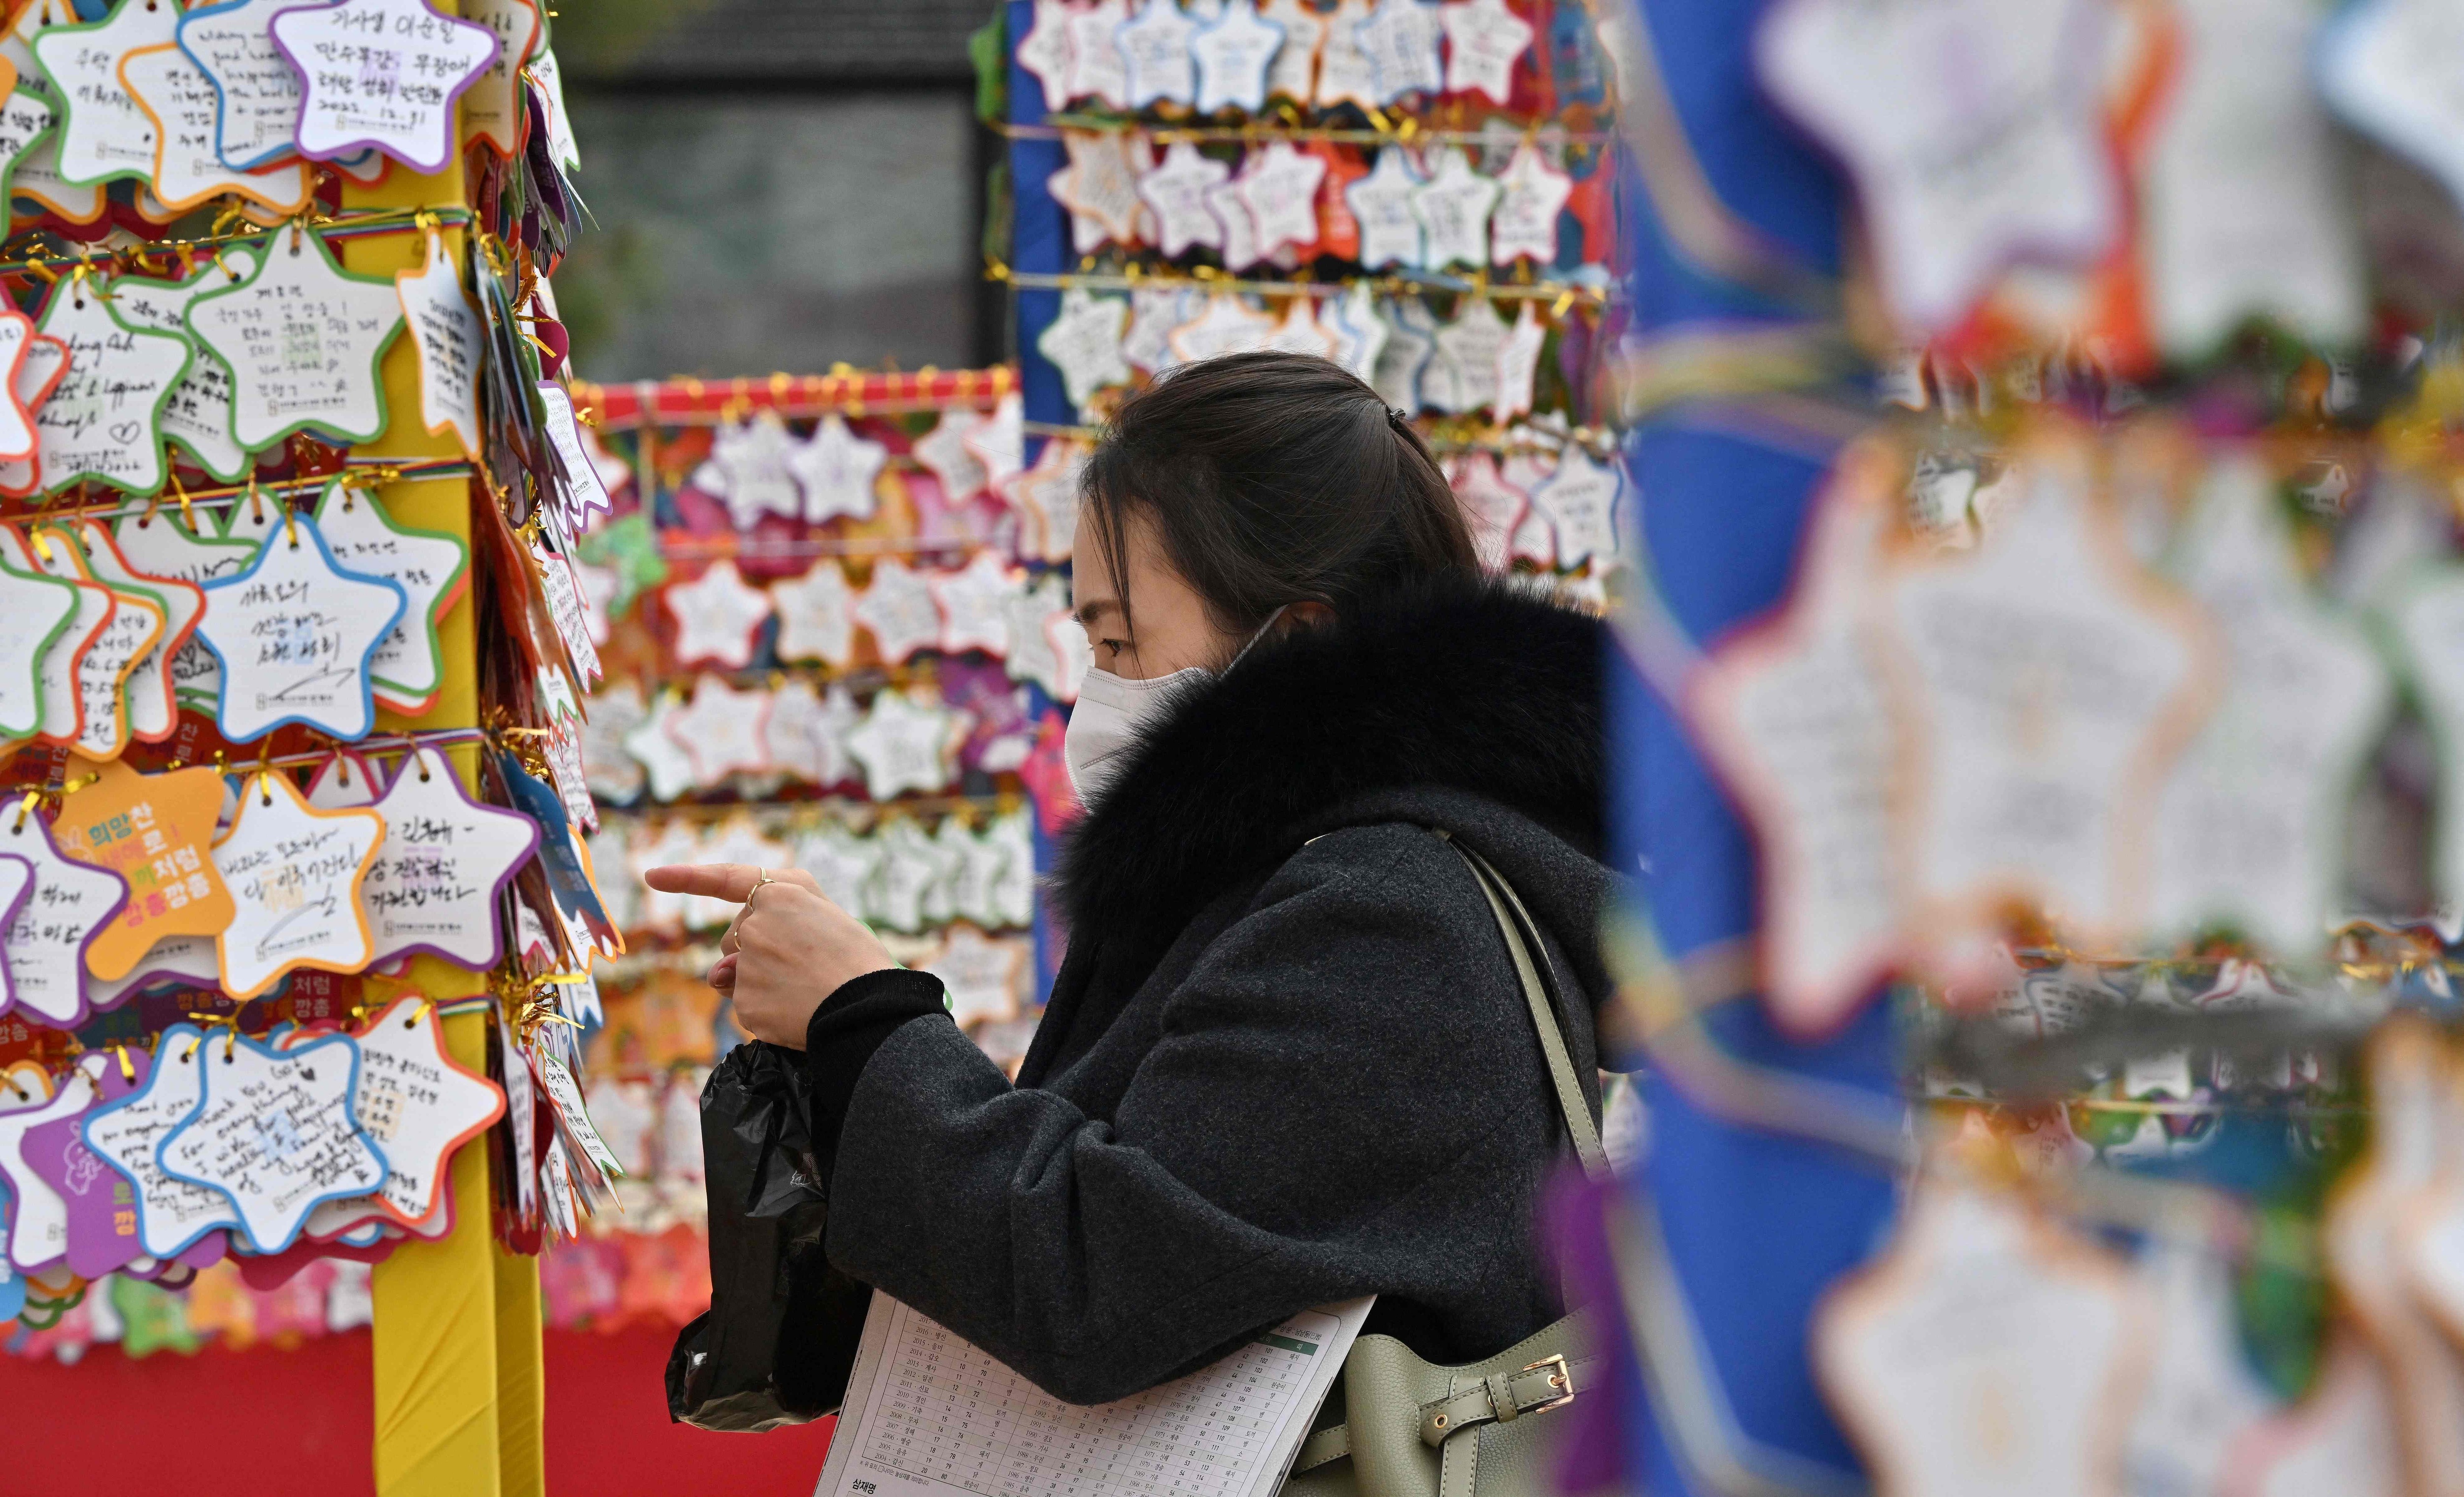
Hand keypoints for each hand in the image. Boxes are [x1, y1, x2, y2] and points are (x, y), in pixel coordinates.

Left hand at [642, 863, 897, 1048]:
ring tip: (806, 989)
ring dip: (762, 982)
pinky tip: (795, 1011)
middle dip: (754, 950)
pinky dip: (767, 1012)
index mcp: (783, 893)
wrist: (871, 1009)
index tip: (651, 877)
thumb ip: (770, 928)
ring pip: (740, 974)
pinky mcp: (745, 1002)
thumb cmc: (859, 964)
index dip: (687, 878)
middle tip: (804, 964)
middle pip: (736, 937)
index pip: (727, 879)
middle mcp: (758, 923)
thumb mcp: (826, 921)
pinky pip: (747, 1007)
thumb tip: (716, 972)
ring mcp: (748, 963)